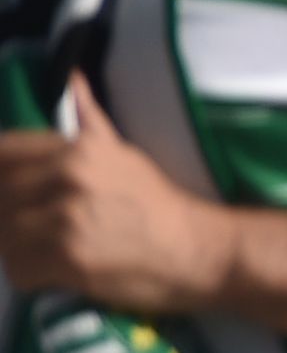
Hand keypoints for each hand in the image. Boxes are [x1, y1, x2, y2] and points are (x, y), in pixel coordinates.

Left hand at [0, 79, 238, 315]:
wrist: (200, 251)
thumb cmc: (157, 204)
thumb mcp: (123, 152)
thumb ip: (87, 119)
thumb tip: (71, 76)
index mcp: (77, 150)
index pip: (1, 155)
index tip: (17, 196)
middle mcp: (69, 177)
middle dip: (8, 218)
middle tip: (39, 230)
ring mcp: (67, 218)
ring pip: (3, 237)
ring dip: (19, 250)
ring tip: (49, 252)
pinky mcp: (70, 258)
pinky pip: (19, 269)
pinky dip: (32, 276)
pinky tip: (56, 272)